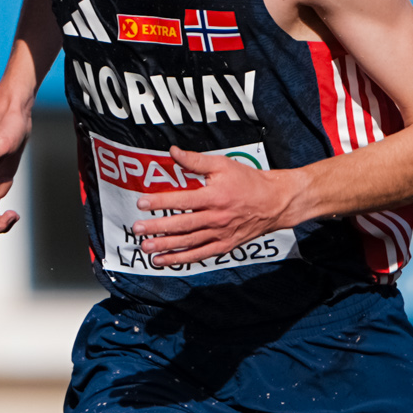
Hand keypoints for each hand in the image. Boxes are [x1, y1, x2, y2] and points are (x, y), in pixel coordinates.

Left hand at [128, 148, 300, 266]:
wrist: (275, 202)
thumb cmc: (249, 181)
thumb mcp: (223, 165)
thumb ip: (196, 161)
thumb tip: (173, 152)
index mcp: (215, 196)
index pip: (182, 200)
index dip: (161, 202)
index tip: (142, 203)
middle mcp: (217, 218)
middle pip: (182, 224)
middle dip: (158, 227)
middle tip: (137, 229)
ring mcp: (221, 234)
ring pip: (189, 242)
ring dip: (166, 245)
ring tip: (146, 247)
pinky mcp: (225, 245)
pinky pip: (200, 254)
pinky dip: (181, 258)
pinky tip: (163, 260)